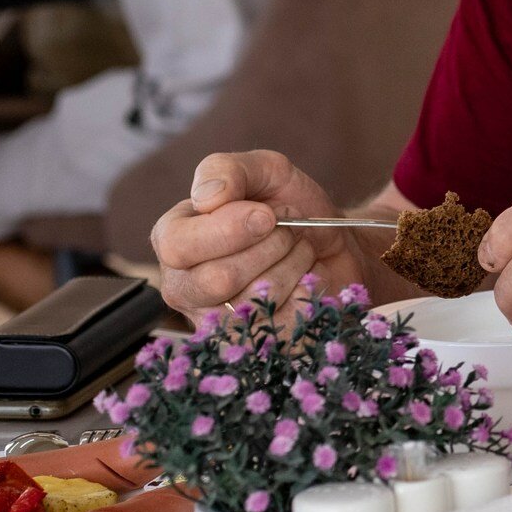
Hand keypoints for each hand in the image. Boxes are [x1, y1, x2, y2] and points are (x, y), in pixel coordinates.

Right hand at [150, 150, 368, 320]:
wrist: (338, 241)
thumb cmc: (290, 206)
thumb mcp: (264, 170)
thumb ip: (227, 170)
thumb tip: (206, 197)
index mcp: (174, 239)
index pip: (177, 245)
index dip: (228, 229)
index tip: (267, 214)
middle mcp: (185, 285)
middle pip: (217, 278)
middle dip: (269, 245)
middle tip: (288, 228)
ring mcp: (216, 320)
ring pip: (254, 300)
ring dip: (293, 263)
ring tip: (297, 248)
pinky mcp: (255, 341)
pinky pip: (283, 321)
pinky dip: (308, 290)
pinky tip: (306, 277)